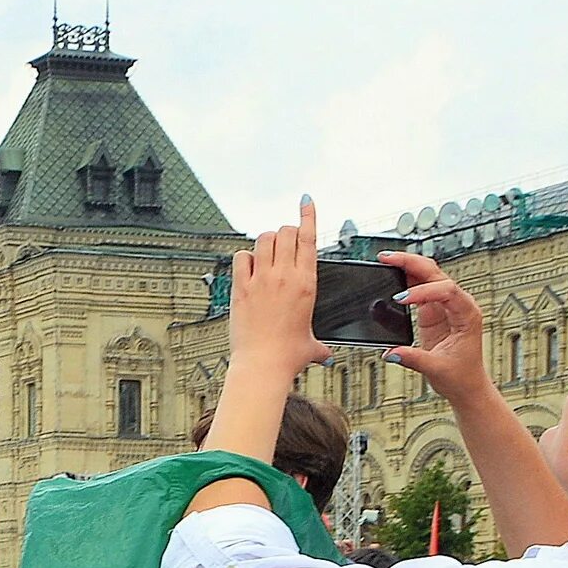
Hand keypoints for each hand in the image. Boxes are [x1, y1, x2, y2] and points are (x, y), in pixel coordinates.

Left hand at [224, 201, 330, 385]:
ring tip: (266, 254)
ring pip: (264, 238)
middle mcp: (284, 276)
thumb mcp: (311, 345)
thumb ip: (320, 345)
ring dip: (266, 241)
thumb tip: (325, 355)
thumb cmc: (287, 356)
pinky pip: (241, 257)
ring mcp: (261, 279)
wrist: (263, 365)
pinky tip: (248, 267)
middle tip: (283, 245)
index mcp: (306, 283)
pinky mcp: (241, 288)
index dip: (308, 216)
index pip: (309, 238)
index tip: (305, 202)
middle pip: (286, 232)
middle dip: (285, 233)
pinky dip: (245, 257)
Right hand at [381, 252, 492, 405]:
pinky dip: (405, 280)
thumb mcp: (437, 368)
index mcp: (467, 314)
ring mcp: (445, 306)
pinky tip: (391, 274)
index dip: (422, 291)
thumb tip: (391, 352)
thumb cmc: (462, 376)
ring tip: (386, 260)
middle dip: (412, 263)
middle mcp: (458, 304)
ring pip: (427, 275)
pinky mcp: (433, 311)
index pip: (446, 290)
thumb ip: (413, 358)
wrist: (467, 385)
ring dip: (407, 266)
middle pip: (436, 273)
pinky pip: (419, 289)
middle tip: (388, 259)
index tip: (401, 299)